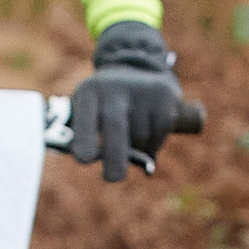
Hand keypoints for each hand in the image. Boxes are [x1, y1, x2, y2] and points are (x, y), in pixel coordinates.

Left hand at [69, 21, 183, 183]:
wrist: (137, 71)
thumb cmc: (103, 106)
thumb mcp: (86, 113)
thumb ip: (86, 141)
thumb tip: (99, 165)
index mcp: (89, 93)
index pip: (85, 120)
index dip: (84, 141)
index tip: (84, 159)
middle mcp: (115, 88)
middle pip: (116, 128)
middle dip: (115, 159)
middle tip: (113, 177)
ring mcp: (142, 91)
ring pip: (139, 138)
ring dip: (136, 150)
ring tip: (131, 136)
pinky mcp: (165, 97)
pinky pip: (158, 136)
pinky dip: (153, 144)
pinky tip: (147, 130)